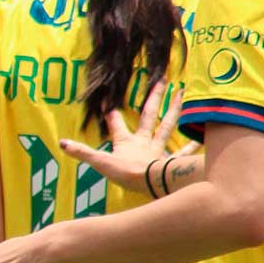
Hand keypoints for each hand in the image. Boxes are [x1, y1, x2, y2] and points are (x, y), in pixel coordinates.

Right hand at [57, 80, 193, 195]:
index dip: (112, 113)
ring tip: (182, 93)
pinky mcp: (170, 161)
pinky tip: (201, 137)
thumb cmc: (126, 173)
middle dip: (154, 97)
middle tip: (162, 79)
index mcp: (126, 142)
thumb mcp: (100, 163)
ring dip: (174, 109)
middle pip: (150, 115)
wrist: (150, 183)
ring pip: (167, 125)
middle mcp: (144, 142)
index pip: (116, 124)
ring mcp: (159, 150)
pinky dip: (192, 145)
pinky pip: (183, 152)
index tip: (109, 102)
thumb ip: (83, 153)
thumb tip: (62, 143)